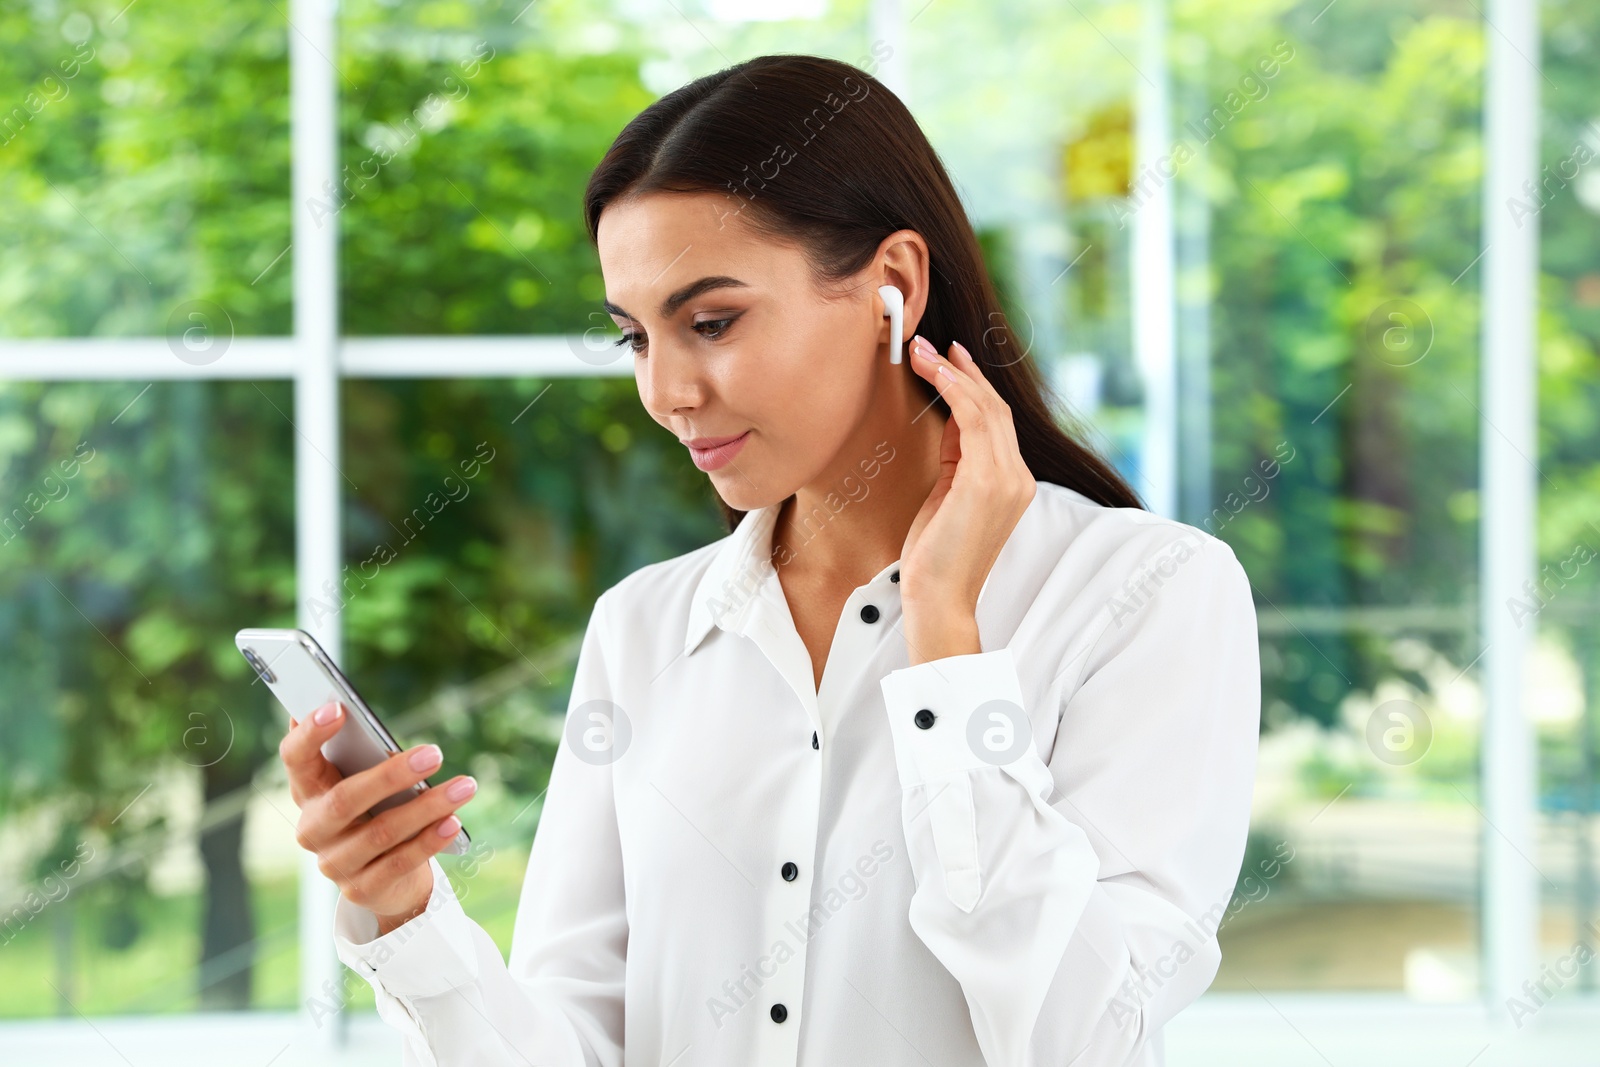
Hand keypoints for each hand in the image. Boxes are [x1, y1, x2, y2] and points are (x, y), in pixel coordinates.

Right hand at [279, 701, 477, 934]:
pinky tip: (453, 821)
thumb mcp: (364, 778)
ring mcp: (334, 863)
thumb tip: (351, 709)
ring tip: (465, 786)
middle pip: (345, 800)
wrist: (383, 877)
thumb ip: (361, 751)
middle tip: (434, 753)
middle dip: (392, 776)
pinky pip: (399, 862)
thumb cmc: (375, 809)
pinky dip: (429, 840)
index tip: (337, 707)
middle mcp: (313, 828)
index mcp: (308, 791)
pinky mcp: (361, 889)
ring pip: (381, 832)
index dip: (310, 734)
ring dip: (428, 807)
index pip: (295, 759)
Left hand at [900, 333, 1035, 663]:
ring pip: (986, 409)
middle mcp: (1018, 477)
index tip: (949, 359)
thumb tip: (951, 417)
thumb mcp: (947, 495)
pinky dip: (955, 393)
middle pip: (995, 408)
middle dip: (961, 372)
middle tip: (930, 344)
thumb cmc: (935, 554)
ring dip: (952, 374)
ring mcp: (1008, 479)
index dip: (972, 386)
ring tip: (922, 351)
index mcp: (1012, 482)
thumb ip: (957, 458)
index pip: (996, 422)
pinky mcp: (989, 482)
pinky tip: (936, 373)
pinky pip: (975, 422)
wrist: (938, 597)